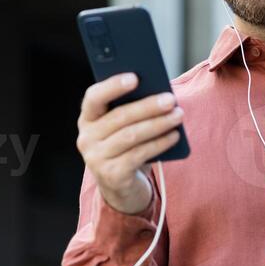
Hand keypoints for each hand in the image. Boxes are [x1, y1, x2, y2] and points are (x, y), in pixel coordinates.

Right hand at [75, 73, 184, 214]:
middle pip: (119, 117)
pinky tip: (174, 135)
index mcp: (87, 119)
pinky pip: (139, 155)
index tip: (135, 77)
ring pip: (131, 136)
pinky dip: (159, 143)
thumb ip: (131, 111)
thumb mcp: (123, 128)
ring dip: (158, 124)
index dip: (112, 86)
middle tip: (170, 99)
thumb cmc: (126, 149)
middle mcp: (86, 138)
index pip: (93, 98)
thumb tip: (157, 93)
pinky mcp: (111, 176)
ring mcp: (96, 159)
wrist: (122, 188)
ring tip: (178, 115)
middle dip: (148, 106)